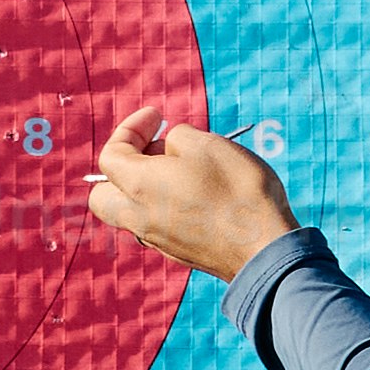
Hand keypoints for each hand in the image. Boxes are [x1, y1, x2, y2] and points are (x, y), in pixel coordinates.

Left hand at [86, 102, 297, 285]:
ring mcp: (157, 240)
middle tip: (157, 149)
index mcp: (137, 186)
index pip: (111, 154)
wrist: (264, 248)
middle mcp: (138, 217)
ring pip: (132, 211)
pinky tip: (200, 195)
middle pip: (105, 193)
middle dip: (123, 166)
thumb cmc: (235, 189)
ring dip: (147, 186)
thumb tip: (170, 148)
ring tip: (186, 169)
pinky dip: (166, 205)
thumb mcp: (206, 143)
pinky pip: (157, 225)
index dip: (131, 128)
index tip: (158, 116)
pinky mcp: (178, 253)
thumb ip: (177, 138)